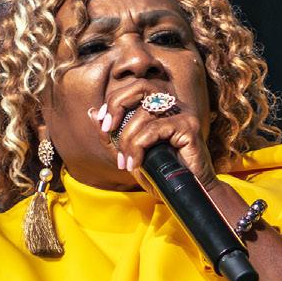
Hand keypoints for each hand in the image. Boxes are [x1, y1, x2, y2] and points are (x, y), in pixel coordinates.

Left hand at [94, 91, 212, 184]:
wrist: (186, 194)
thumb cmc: (161, 174)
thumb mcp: (130, 152)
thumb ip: (112, 133)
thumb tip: (92, 113)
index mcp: (160, 105)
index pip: (134, 88)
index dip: (114, 102)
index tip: (103, 126)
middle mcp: (173, 104)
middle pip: (140, 86)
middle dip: (117, 104)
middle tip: (107, 129)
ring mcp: (183, 113)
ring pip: (144, 113)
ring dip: (127, 139)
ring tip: (126, 162)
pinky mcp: (189, 126)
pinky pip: (155, 129)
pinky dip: (139, 147)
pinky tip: (137, 164)